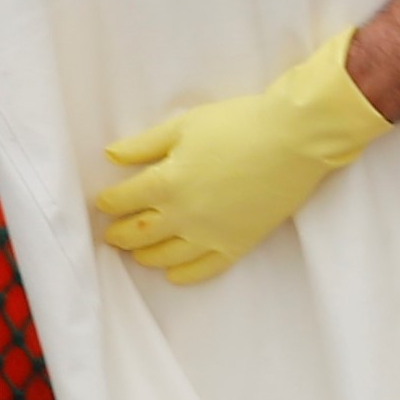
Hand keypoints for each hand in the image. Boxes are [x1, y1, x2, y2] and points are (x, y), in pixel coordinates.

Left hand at [91, 29, 385, 280]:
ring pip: (165, 255)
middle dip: (118, 234)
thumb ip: (145, 145)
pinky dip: (184, 275)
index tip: (104, 202)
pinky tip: (173, 274)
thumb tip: (111, 156)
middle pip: (137, 233)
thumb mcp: (185, 125)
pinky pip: (205, 269)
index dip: (107, 202)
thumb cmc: (240, 124)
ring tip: (137, 253)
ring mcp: (211, 233)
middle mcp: (183, 214)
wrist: (296, 140)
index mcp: (166, 182)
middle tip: (110, 234)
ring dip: (144, 256)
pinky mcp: (238, 243)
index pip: (122, 200)